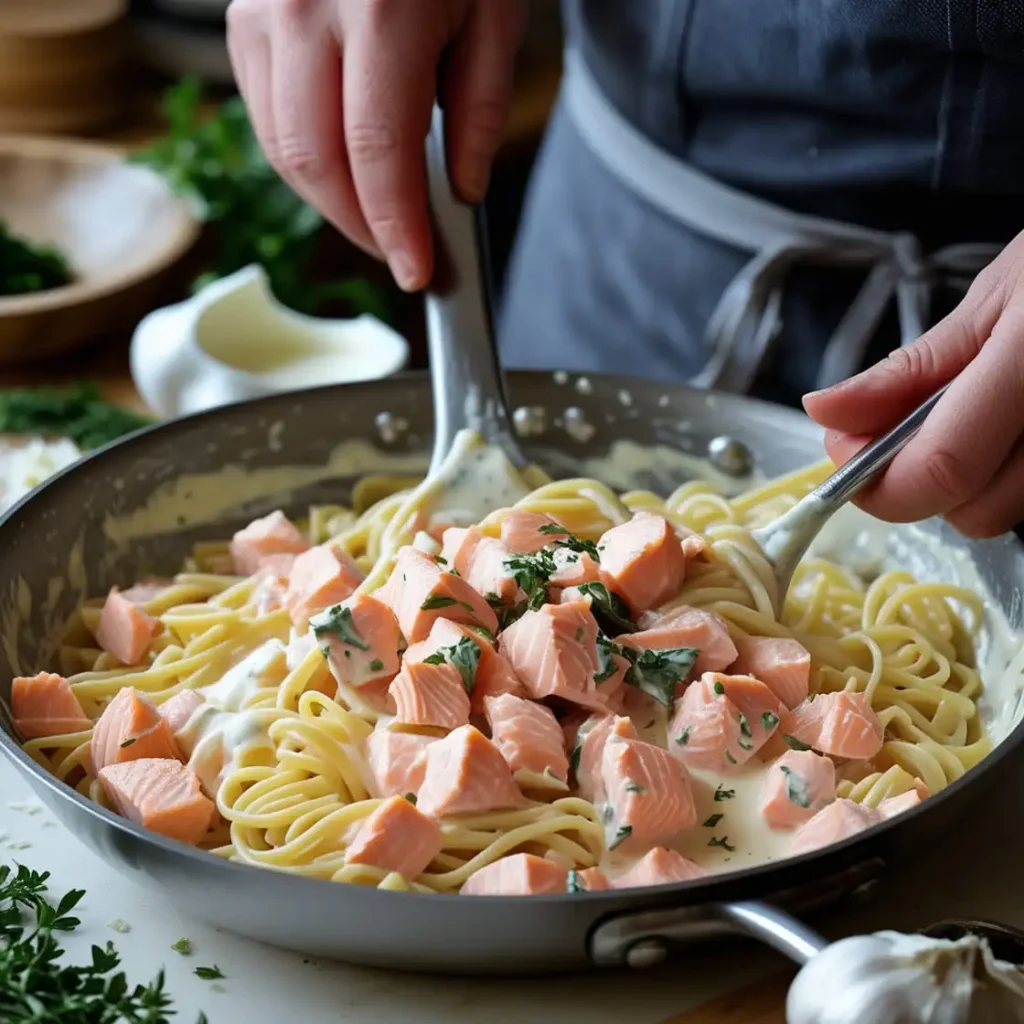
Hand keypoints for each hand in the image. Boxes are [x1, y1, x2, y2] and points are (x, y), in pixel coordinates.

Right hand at [226, 0, 525, 290]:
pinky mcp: (244, 17)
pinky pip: (266, 115)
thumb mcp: (497, 13)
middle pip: (316, 160)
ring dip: (331, 202)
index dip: (395, 226)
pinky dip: (305, 159)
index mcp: (381, 7)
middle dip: (361, 226)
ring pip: (282, 147)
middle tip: (404, 255)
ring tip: (380, 220)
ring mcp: (264, 10)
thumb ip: (482, 109)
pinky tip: (345, 171)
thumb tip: (461, 194)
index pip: (376, 152)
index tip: (418, 272)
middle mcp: (306, 7)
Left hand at [804, 229, 1023, 537]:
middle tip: (896, 428)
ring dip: (969, 479)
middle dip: (920, 482)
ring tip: (968, 413)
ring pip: (1009, 510)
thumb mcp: (997, 296)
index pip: (943, 468)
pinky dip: (1008, 471)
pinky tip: (1005, 425)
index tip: (845, 451)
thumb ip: (910, 370)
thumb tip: (825, 412)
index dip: (877, 480)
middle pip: (976, 511)